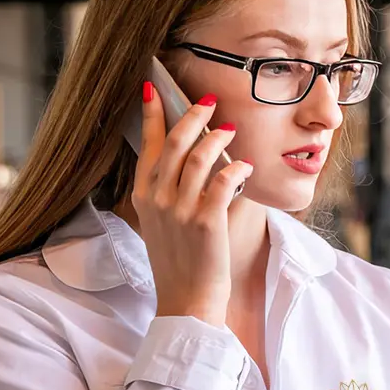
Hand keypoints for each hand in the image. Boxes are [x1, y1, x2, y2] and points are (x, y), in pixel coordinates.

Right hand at [131, 84, 254, 326]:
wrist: (186, 300)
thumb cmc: (178, 261)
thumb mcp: (160, 223)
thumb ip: (167, 191)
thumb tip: (188, 159)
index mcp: (144, 196)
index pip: (147, 146)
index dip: (151, 115)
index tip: (153, 89)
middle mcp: (158, 199)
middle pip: (174, 144)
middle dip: (191, 116)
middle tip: (208, 101)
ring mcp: (180, 210)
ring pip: (199, 158)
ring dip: (217, 138)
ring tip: (230, 129)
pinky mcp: (206, 222)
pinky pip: (224, 182)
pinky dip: (236, 169)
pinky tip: (245, 166)